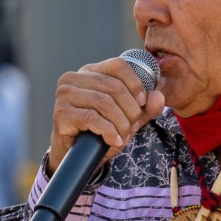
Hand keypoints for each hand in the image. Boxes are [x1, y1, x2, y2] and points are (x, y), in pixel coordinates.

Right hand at [48, 56, 164, 172]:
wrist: (79, 155)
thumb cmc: (102, 130)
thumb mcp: (128, 117)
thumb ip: (146, 107)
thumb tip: (160, 97)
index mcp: (90, 71)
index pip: (118, 64)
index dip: (135, 83)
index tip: (142, 103)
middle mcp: (74, 78)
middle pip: (114, 86)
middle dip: (131, 110)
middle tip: (133, 126)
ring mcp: (65, 94)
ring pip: (105, 103)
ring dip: (121, 123)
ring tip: (124, 135)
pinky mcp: (61, 113)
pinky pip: (93, 118)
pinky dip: (109, 131)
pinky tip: (114, 140)